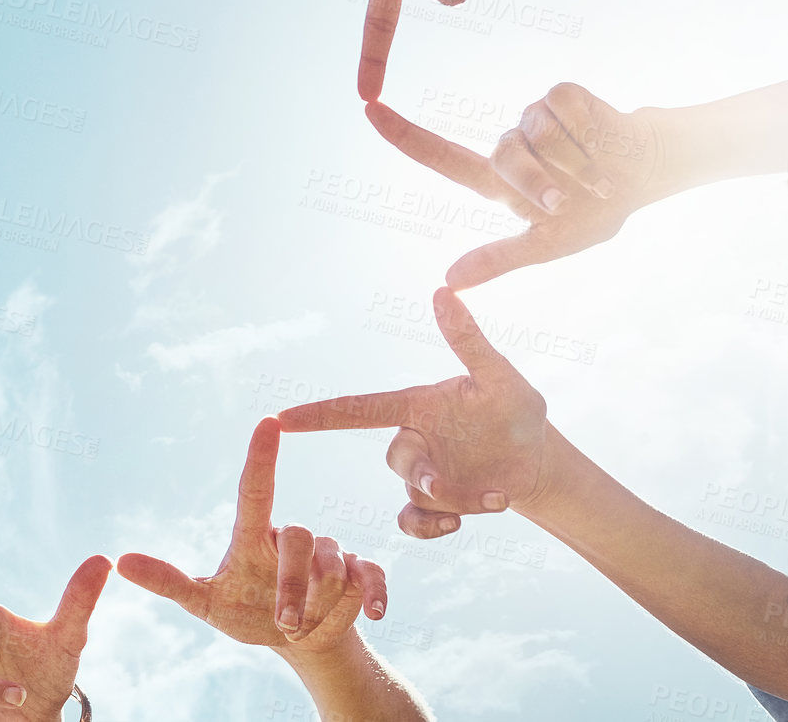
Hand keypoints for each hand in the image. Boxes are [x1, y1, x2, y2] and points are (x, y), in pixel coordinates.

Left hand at [118, 418, 385, 653]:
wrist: (296, 641)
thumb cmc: (245, 612)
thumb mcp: (204, 603)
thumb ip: (168, 581)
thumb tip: (120, 560)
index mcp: (253, 536)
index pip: (255, 489)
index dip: (261, 456)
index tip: (266, 422)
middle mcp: (291, 536)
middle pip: (300, 539)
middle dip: (293, 585)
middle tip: (285, 622)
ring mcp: (329, 553)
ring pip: (333, 562)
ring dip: (321, 601)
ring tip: (303, 627)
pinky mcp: (359, 574)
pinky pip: (370, 574)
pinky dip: (373, 594)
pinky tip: (374, 614)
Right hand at [279, 287, 554, 538]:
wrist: (539, 460)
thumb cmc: (518, 410)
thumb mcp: (499, 375)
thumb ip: (467, 339)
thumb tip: (442, 291)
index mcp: (416, 405)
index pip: (357, 409)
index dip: (318, 414)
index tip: (280, 418)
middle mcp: (414, 439)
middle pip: (395, 458)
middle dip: (420, 473)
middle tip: (447, 484)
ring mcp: (423, 474)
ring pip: (416, 493)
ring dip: (454, 501)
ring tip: (497, 497)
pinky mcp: (436, 506)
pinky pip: (412, 521)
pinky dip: (430, 528)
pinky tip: (459, 525)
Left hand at [366, 96, 665, 288]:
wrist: (646, 176)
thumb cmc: (594, 212)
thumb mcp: (548, 245)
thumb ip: (499, 260)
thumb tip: (448, 282)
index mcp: (496, 180)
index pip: (439, 156)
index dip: (403, 134)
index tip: (368, 110)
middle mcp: (509, 145)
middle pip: (507, 156)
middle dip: (540, 183)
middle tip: (567, 202)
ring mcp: (533, 117)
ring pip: (539, 133)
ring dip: (574, 162)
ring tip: (597, 176)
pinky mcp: (561, 96)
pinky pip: (564, 109)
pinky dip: (589, 133)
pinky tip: (603, 142)